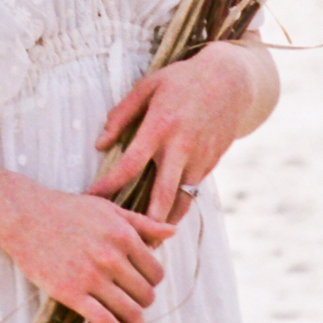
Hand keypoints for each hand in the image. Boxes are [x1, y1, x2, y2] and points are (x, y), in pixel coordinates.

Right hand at [0, 178, 175, 322]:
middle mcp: (112, 256)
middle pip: (146, 293)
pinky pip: (105, 322)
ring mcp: (92, 276)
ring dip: (136, 320)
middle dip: (144, 301)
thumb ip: (142, 222)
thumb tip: (172, 231)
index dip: (152, 281)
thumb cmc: (66, 210)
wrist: (24, 216)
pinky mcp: (71, 293)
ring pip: (130, 310)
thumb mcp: (108, 208)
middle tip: (135, 301)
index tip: (143, 284)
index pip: (156, 271)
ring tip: (133, 321)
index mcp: (123, 235)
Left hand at [90, 40, 267, 222]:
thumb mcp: (147, 87)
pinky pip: (192, 191)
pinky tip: (165, 217)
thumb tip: (99, 143)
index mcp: (160, 126)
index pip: (130, 164)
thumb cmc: (182, 81)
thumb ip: (121, 115)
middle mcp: (181, 147)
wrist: (230, 81)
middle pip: (162, 194)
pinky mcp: (211, 164)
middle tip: (130, 242)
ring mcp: (199, 158)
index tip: (91, 199)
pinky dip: (179, 206)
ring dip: (166, 222)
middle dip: (146, 221)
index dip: (109, 185)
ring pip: (182, 200)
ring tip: (150, 240)